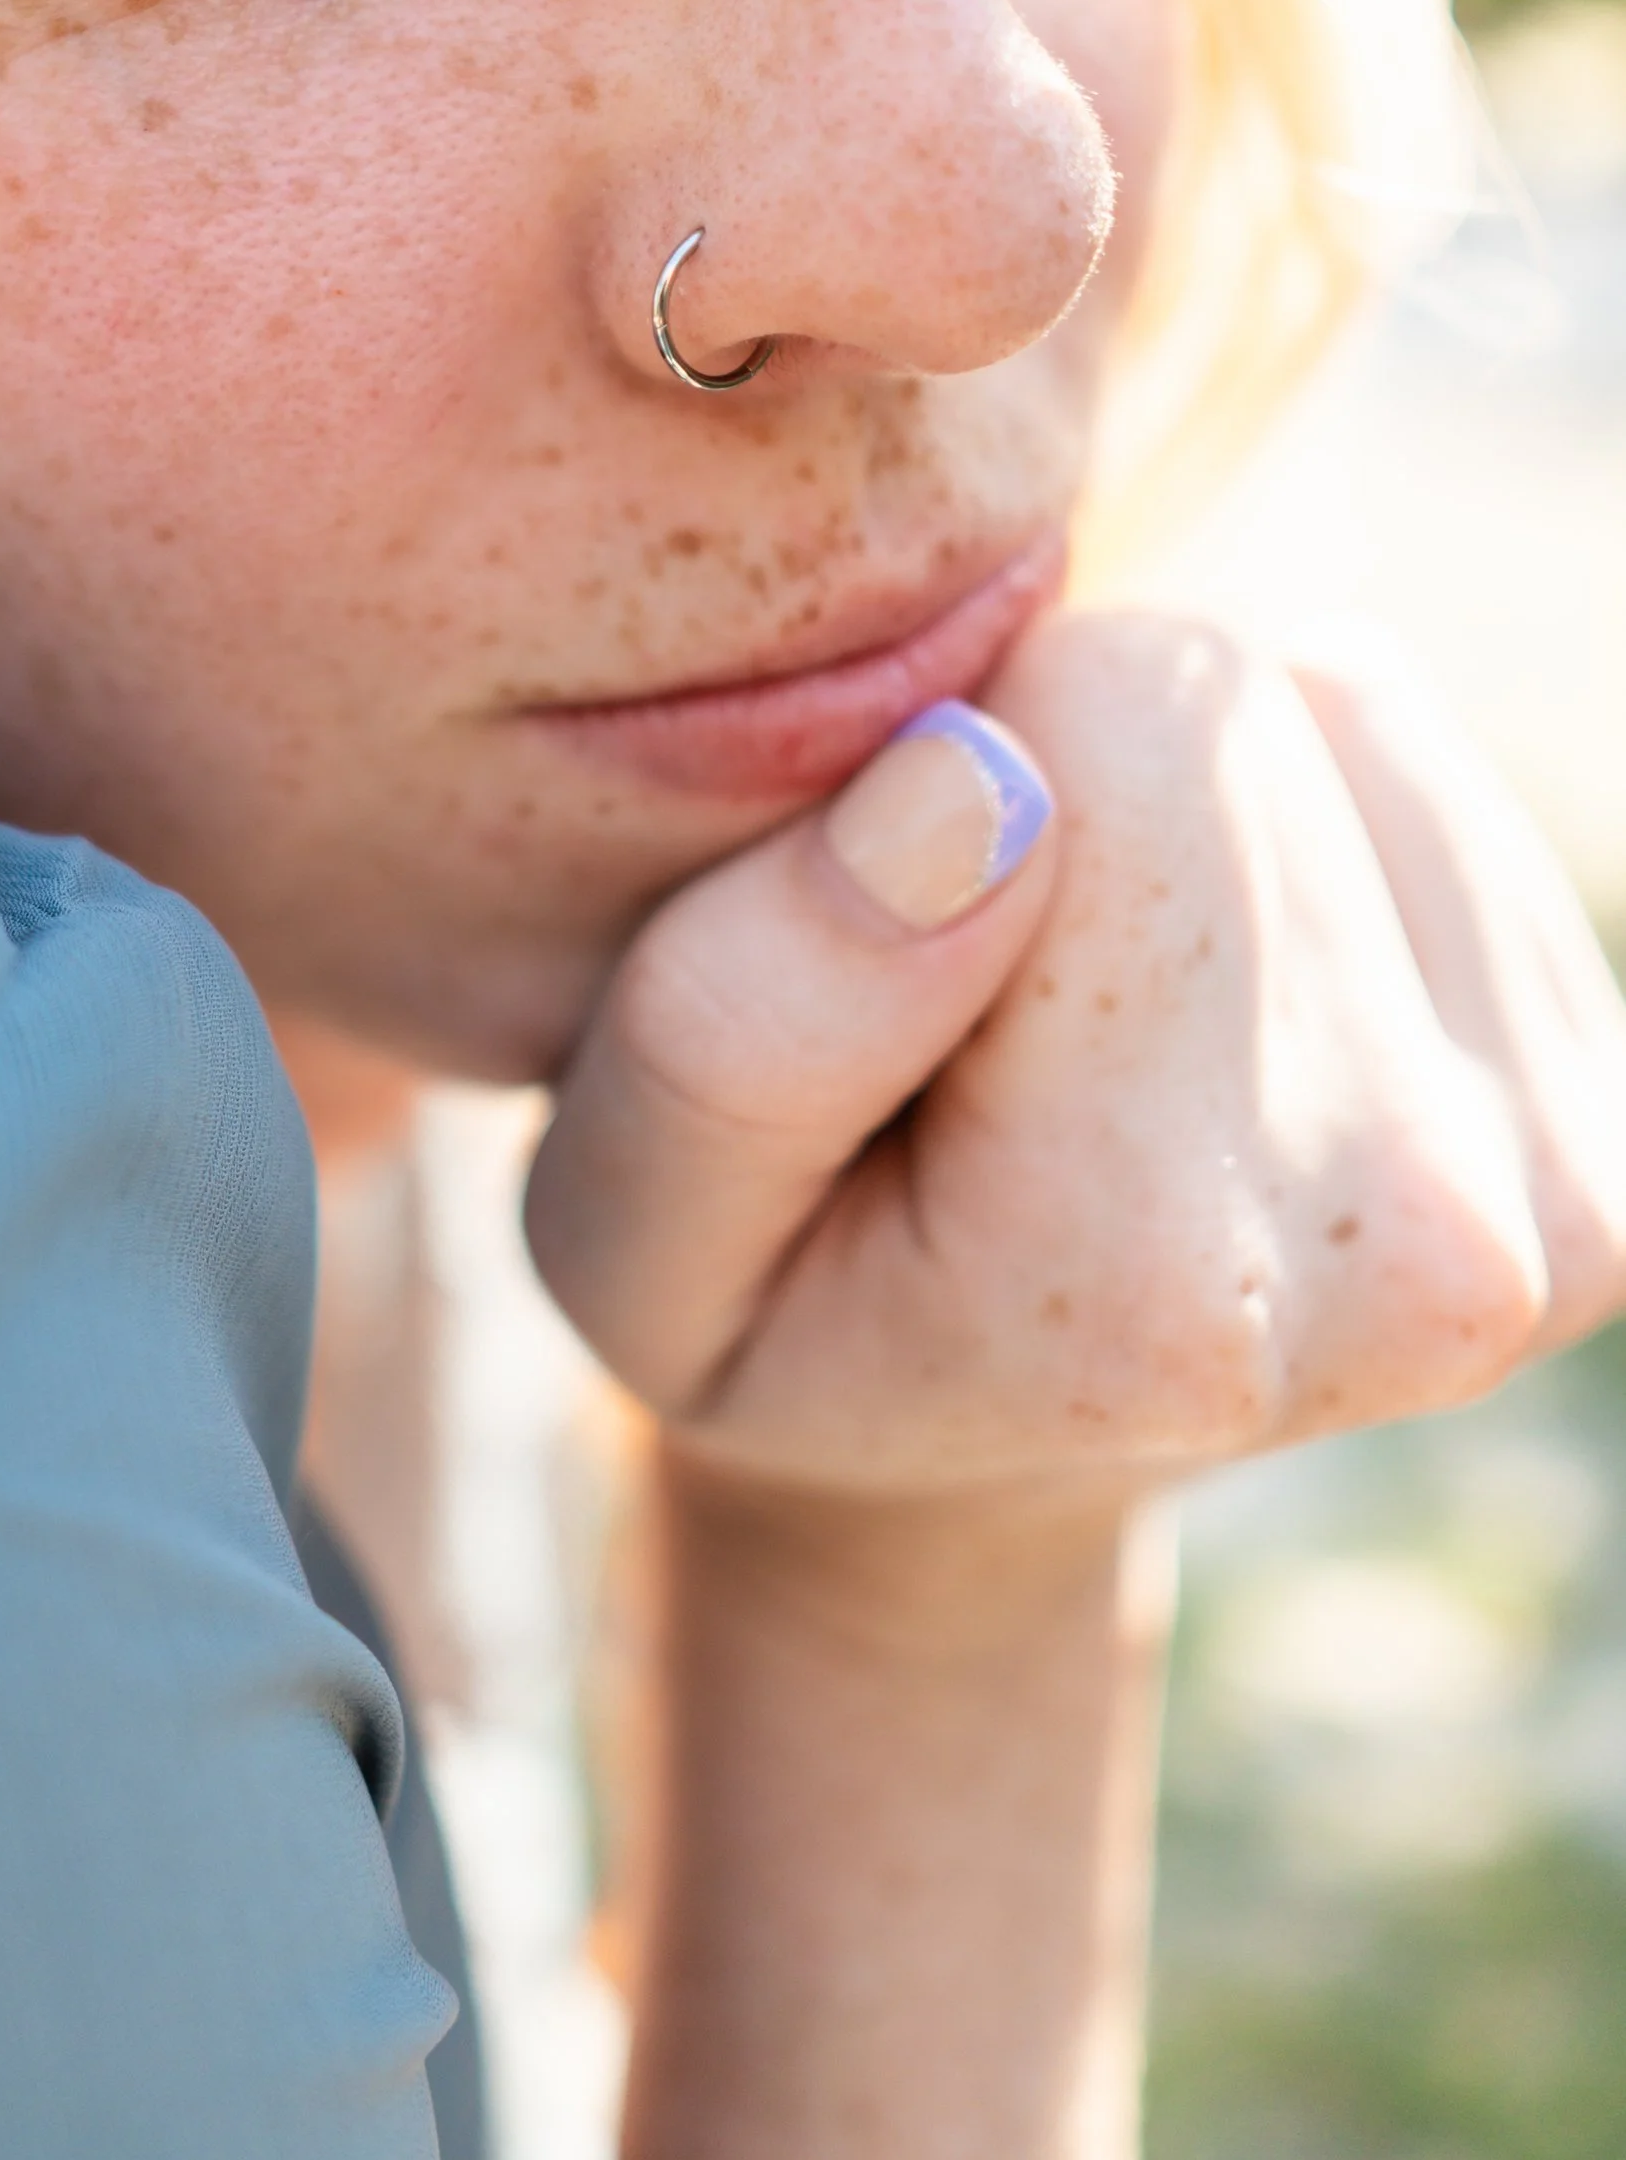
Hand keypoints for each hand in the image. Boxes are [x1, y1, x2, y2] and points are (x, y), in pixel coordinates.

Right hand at [525, 611, 1625, 1508]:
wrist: (962, 1457)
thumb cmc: (768, 1304)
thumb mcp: (632, 1215)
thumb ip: (747, 1020)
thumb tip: (969, 777)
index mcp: (1168, 1284)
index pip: (1100, 731)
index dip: (935, 780)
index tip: (880, 977)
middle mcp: (1426, 1250)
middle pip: (1230, 710)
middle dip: (1070, 779)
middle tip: (979, 994)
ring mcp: (1555, 1195)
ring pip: (1331, 702)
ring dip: (1181, 791)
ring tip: (1082, 995)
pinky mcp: (1609, 1124)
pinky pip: (1411, 754)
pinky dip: (1291, 812)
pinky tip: (1201, 986)